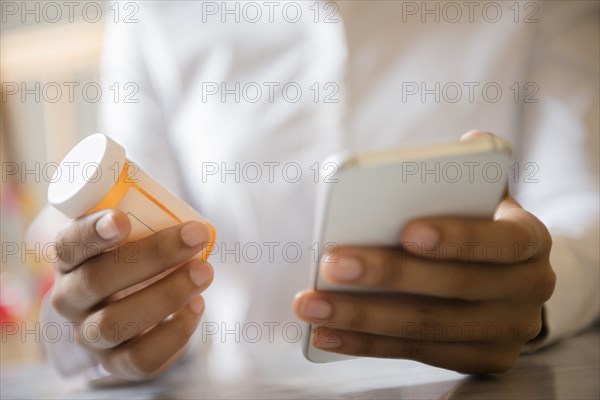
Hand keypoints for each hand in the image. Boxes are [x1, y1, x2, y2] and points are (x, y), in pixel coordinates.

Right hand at [49, 209, 212, 380]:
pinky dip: (175, 331)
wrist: (131, 311)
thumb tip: (189, 224)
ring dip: (167, 295)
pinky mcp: (117, 363)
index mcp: (69, 261)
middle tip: (195, 237)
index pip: (68, 246)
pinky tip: (197, 305)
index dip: (90, 232)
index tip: (122, 219)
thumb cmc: (135, 261)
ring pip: (115, 323)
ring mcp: (90, 335)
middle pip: (96, 280)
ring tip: (204, 272)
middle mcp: (70, 300)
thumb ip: (147, 224)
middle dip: (153, 256)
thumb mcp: (133, 238)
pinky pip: (142, 356)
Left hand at [294, 131, 555, 373]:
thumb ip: (468, 178)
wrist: (510, 283)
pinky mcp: (484, 360)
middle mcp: (529, 290)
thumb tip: (465, 142)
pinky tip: (327, 334)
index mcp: (531, 241)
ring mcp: (508, 332)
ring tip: (312, 305)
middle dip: (388, 275)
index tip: (406, 230)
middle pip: (454, 287)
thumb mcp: (482, 201)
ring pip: (427, 327)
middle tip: (332, 264)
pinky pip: (417, 353)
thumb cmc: (479, 229)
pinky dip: (367, 344)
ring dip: (362, 317)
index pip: (501, 241)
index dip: (457, 238)